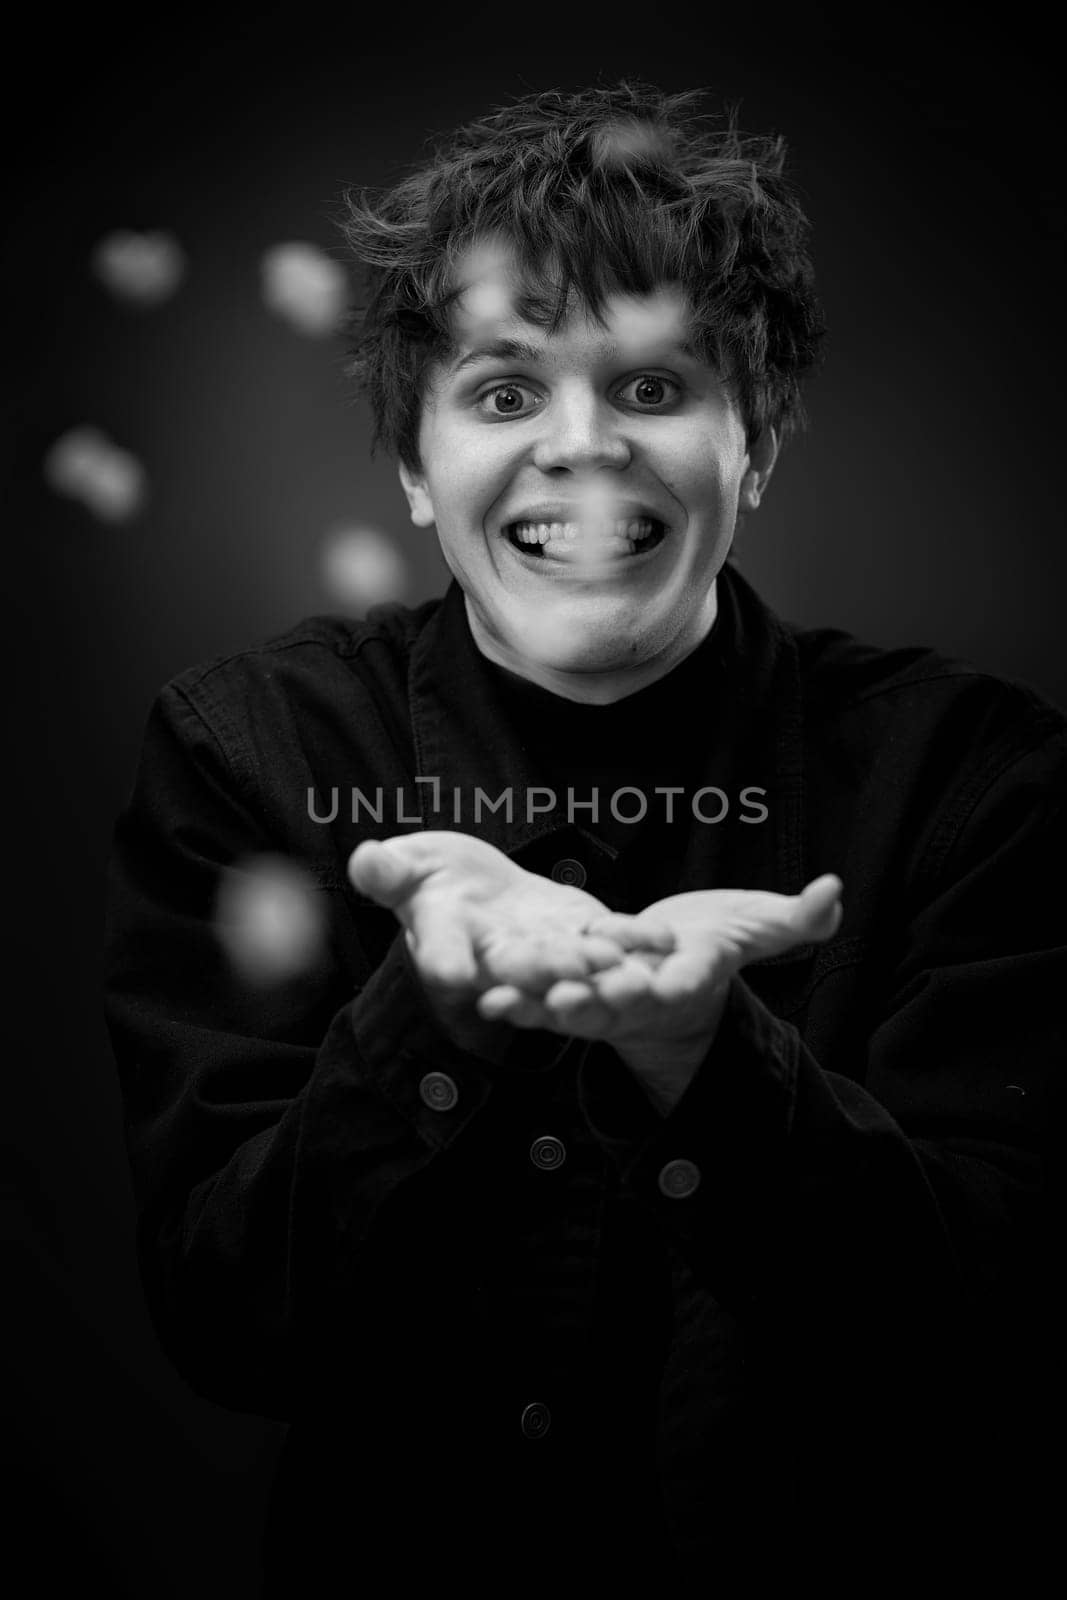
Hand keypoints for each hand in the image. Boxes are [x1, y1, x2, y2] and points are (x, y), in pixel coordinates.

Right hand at [348, 831, 635, 1047]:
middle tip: (563, 971)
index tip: (449, 970)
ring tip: (617, 965)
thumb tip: (365, 859)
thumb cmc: (428, 879)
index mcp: (445, 942)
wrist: (472, 888)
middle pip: (514, 966)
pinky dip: (634, 940)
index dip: (444, 959)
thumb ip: (387, 873)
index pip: (440, 951)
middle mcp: (496, 959)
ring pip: (568, 961)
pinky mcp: (581, 934)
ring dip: (593, 966)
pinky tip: (662, 939)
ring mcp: (544, 951)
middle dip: (540, 970)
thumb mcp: (403, 868)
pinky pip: (609, 939)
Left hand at [477, 877, 842, 1111]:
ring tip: (504, 1001)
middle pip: (616, 1005)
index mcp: (687, 981)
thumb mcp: (759, 927)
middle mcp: (642, 998)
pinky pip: (539, 998)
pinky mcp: (571, 991)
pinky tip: (482, 991)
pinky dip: (514, 998)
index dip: (661, 988)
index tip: (648, 987)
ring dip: (538, 1006)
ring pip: (568, 1007)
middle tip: (568, 1004)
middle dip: (593, 1006)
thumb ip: (797, 919)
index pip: (677, 986)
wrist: (673, 963)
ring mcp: (602, 1000)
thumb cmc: (717, 943)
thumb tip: (836, 889)